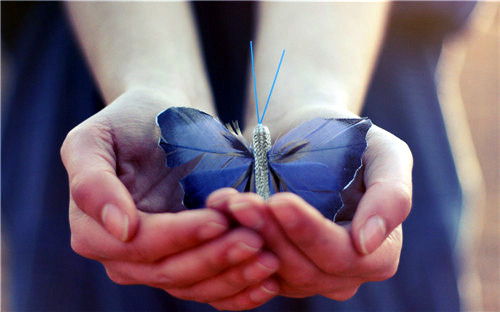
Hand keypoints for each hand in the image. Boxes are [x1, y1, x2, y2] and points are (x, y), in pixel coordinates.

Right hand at [60, 89, 279, 309]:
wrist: (160, 122)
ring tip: (269, 259)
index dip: (180, 236)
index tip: (219, 220)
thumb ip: (92, 182)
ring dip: (233, 276)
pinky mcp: (185, 262)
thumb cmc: (129, 122)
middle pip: (169, 271)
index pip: (140, 244)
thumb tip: (119, 229)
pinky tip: (267, 282)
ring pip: (194, 285)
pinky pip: (209, 288)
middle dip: (214, 258)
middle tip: (255, 241)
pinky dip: (238, 290)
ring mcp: (155, 263)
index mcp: (94, 231)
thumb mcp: (95, 138)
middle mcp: (122, 256)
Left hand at [208, 106, 411, 299]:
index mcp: (378, 253)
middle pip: (305, 271)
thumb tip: (368, 242)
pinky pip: (252, 270)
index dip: (310, 233)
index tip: (279, 201)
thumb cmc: (349, 140)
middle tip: (242, 201)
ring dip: (248, 240)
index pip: (343, 257)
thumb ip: (392, 195)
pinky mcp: (275, 269)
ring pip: (275, 274)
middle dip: (271, 235)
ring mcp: (307, 275)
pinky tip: (221, 214)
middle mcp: (343, 273)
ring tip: (230, 204)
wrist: (307, 134)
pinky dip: (235, 245)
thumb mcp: (385, 153)